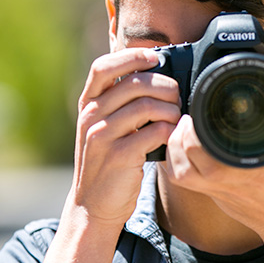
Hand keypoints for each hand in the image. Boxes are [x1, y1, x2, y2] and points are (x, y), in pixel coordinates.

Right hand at [67, 47, 181, 227]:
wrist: (93, 206)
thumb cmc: (107, 162)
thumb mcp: (104, 127)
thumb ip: (120, 103)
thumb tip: (157, 75)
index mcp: (88, 104)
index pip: (103, 67)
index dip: (131, 56)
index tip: (155, 58)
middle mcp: (91, 116)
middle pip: (134, 83)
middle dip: (164, 86)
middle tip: (176, 97)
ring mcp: (102, 136)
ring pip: (147, 106)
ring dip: (170, 109)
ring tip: (175, 119)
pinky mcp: (118, 156)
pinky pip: (153, 132)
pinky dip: (169, 131)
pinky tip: (171, 136)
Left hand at [161, 69, 263, 239]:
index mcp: (245, 169)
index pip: (204, 146)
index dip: (196, 125)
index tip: (201, 107)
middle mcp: (225, 182)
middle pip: (186, 155)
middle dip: (183, 130)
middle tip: (191, 112)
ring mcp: (215, 191)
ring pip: (178, 170)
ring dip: (176, 145)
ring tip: (185, 125)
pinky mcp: (210, 195)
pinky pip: (181, 179)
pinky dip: (176, 161)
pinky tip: (184, 145)